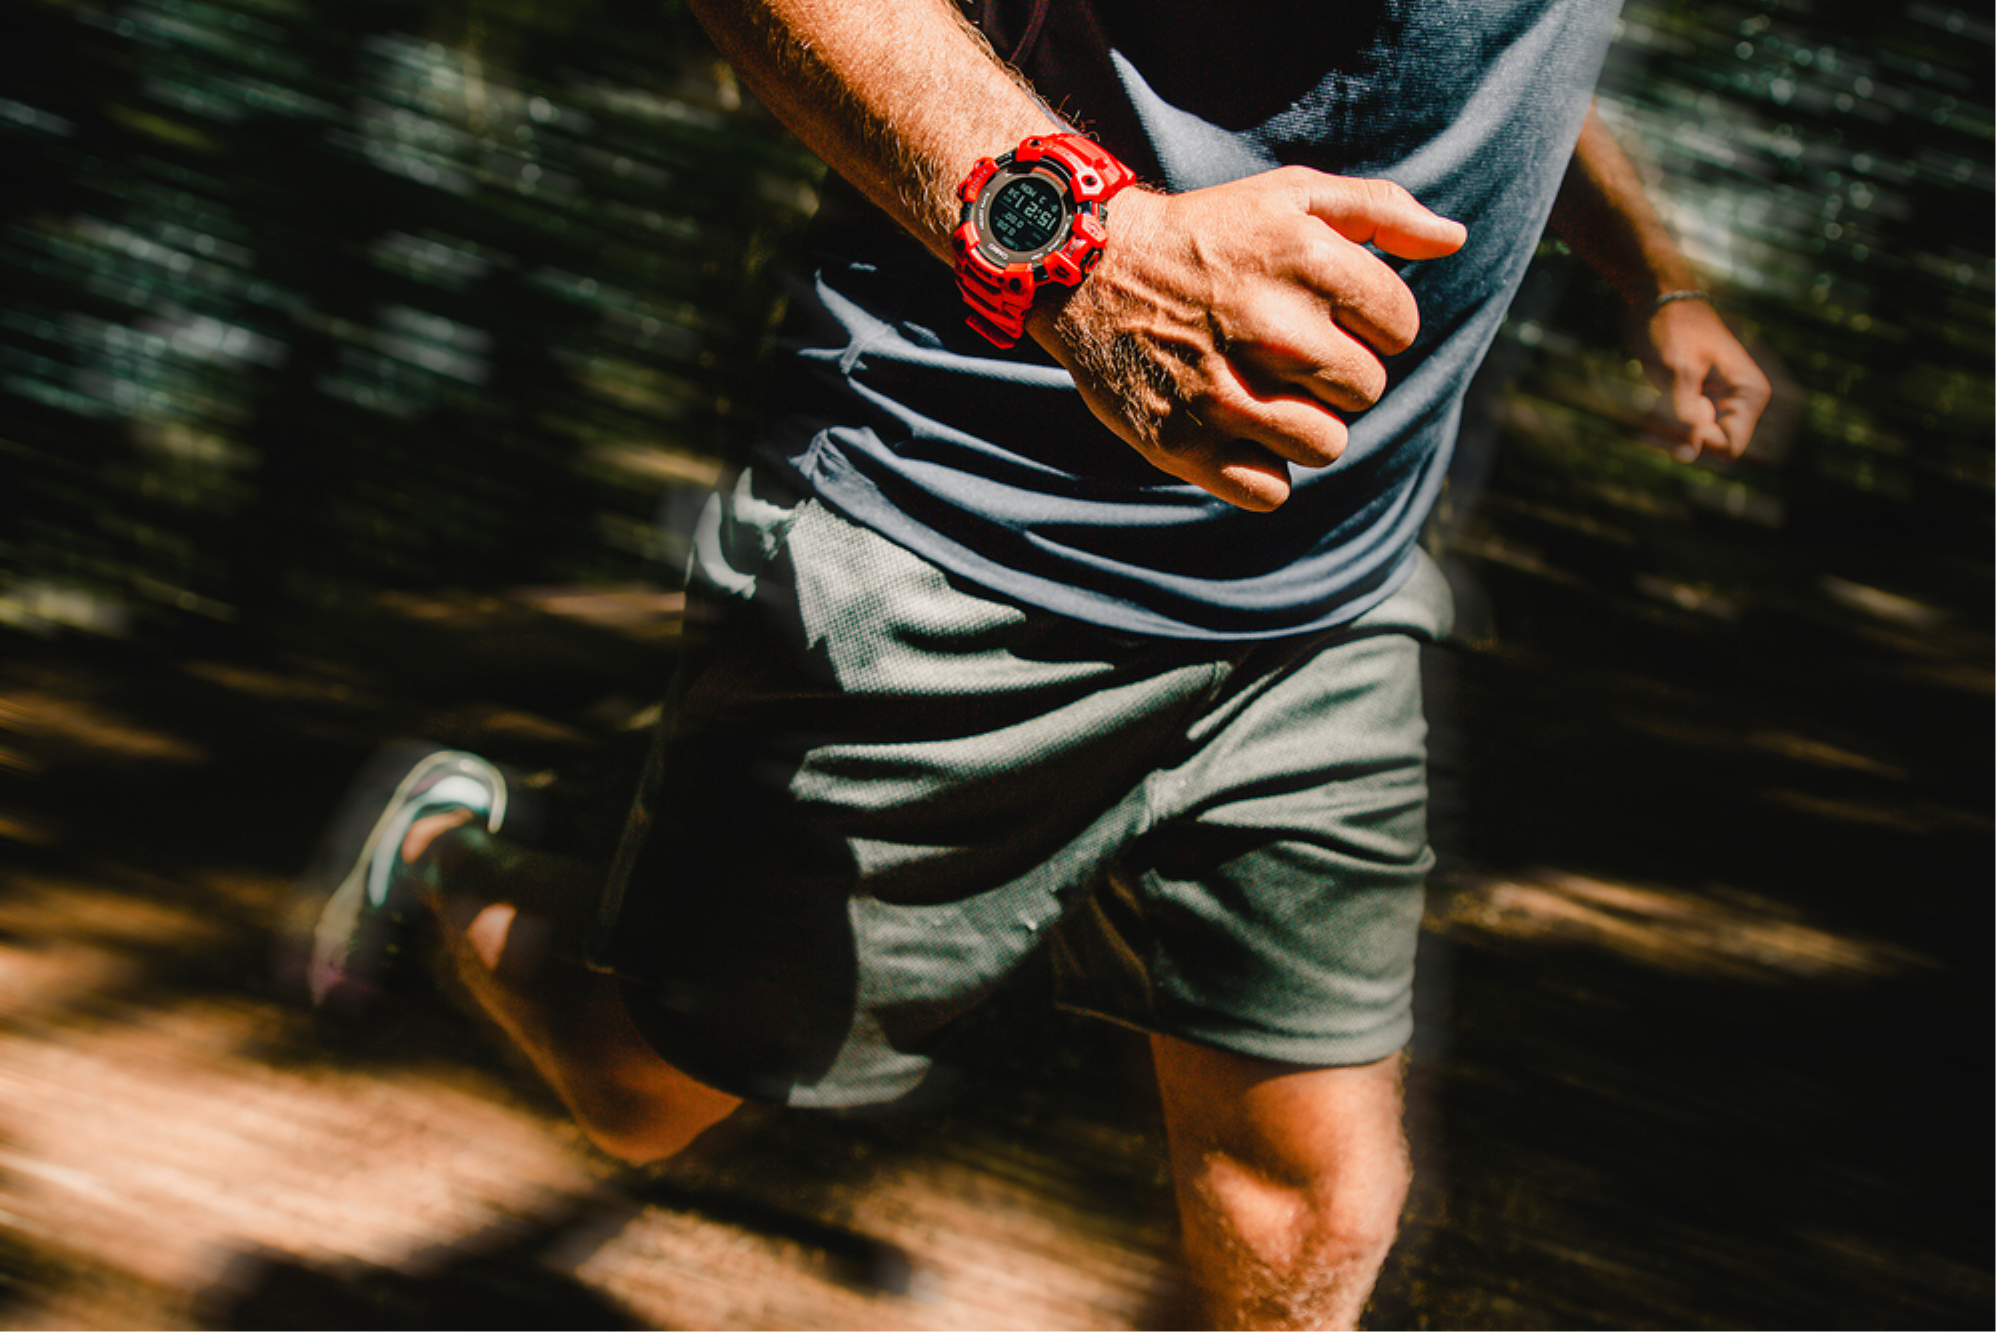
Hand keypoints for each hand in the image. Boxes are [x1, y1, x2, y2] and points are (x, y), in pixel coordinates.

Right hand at [1033, 168, 1466, 510]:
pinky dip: (1258, 471)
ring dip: (1304, 427)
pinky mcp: (1185, 444)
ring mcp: (1226, 392)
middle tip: (1287, 354)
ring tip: (1262, 393)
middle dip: (1337, 376)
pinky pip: (1270, 491)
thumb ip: (1380, 210)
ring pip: (1325, 446)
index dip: (1371, 323)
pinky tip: (1232, 430)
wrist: (1087, 268)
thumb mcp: (1290, 194)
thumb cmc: (1206, 234)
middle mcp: (1272, 327)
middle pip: (1366, 390)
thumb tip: (1453, 240)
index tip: (1327, 314)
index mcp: (1307, 260)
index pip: (1401, 326)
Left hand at [1640, 298, 1770, 462]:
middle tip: (1656, 420)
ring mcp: (1720, 402)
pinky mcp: (1701, 401)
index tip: (1678, 422)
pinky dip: (1667, 427)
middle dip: (1684, 441)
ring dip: (1672, 436)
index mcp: (1750, 392)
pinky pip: (1686, 429)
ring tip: (1652, 413)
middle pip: (1715, 447)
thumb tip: (1692, 450)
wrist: (1663, 300)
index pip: (1732, 445)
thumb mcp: (1680, 367)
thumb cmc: (1676, 327)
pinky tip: (1652, 412)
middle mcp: (1741, 401)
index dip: (1703, 445)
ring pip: (1698, 441)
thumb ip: (1687, 409)